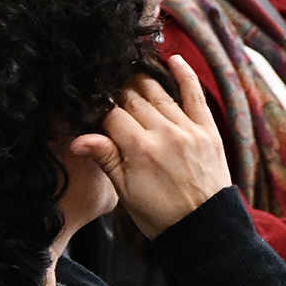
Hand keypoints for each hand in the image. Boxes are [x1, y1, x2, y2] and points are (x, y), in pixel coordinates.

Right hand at [80, 55, 230, 238]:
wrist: (203, 227)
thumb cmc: (161, 215)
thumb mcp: (126, 193)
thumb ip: (106, 159)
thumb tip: (77, 140)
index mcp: (139, 150)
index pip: (112, 116)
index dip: (100, 113)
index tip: (95, 112)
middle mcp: (164, 133)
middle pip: (133, 100)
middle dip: (118, 96)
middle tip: (110, 93)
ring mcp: (188, 129)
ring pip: (159, 94)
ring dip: (143, 82)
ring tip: (130, 76)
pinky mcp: (208, 129)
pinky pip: (195, 94)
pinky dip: (185, 74)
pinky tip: (174, 59)